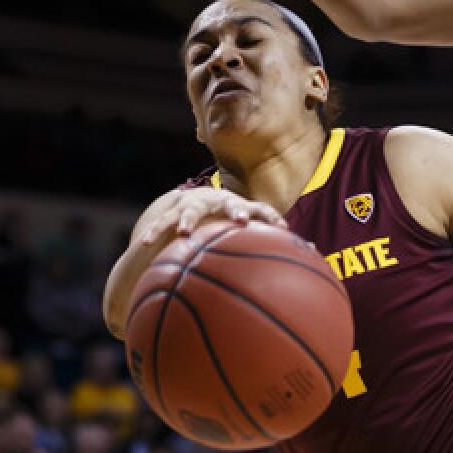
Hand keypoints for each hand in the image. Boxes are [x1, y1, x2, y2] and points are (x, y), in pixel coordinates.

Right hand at [135, 188, 284, 250]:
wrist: (200, 199)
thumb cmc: (229, 223)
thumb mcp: (247, 232)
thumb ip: (269, 245)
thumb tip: (308, 253)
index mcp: (243, 207)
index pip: (263, 208)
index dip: (272, 216)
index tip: (281, 228)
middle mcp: (222, 201)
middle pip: (232, 203)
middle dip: (237, 211)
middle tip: (242, 221)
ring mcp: (198, 203)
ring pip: (192, 209)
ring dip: (189, 219)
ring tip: (184, 232)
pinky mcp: (176, 209)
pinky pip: (163, 221)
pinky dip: (154, 231)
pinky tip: (144, 244)